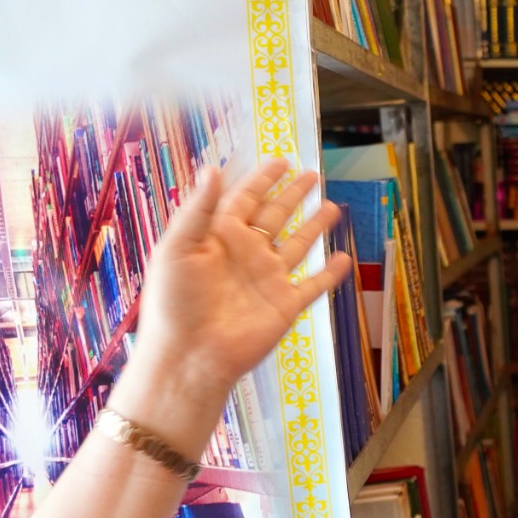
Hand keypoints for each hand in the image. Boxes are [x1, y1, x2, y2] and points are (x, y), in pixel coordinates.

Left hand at [114, 161, 351, 454]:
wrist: (191, 356)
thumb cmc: (174, 303)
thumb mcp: (178, 248)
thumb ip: (198, 209)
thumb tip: (214, 168)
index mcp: (218, 237)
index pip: (244, 199)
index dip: (262, 179)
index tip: (280, 161)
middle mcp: (246, 254)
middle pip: (275, 216)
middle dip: (292, 195)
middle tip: (311, 174)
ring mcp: (268, 279)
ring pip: (297, 245)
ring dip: (315, 227)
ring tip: (332, 207)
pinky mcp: (285, 305)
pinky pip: (313, 285)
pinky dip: (330, 274)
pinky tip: (343, 258)